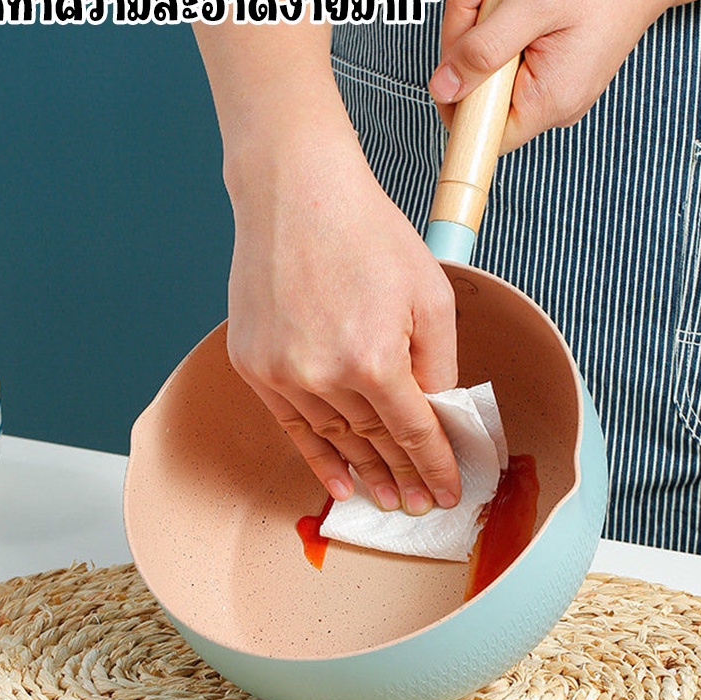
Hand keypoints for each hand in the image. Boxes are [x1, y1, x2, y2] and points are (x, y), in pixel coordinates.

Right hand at [225, 111, 460, 514]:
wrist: (295, 193)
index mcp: (374, 358)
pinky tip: (336, 483)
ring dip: (362, 472)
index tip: (447, 492)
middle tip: (417, 506)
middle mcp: (322, 376)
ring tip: (384, 499)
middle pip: (373, 442)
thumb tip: (438, 410)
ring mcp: (281, 373)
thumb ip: (439, 362)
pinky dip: (315, 457)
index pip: (413, 433)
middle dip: (401, 477)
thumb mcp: (429, 293)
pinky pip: (291, 426)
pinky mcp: (253, 365)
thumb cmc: (366, 232)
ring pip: (333, 439)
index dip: (434, 467)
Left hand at [429, 0, 700, 151]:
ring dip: (485, 6)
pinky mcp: (545, 62)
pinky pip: (504, 43)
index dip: (454, 97)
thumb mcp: (533, 3)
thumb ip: (482, 51)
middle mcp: (546, 101)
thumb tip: (443, 89)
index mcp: (546, 101)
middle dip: (469, 26)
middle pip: (475, 85)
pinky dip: (502, 6)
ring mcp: (546, 82)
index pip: (478, 131)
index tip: (455, 49)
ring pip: (485, 58)